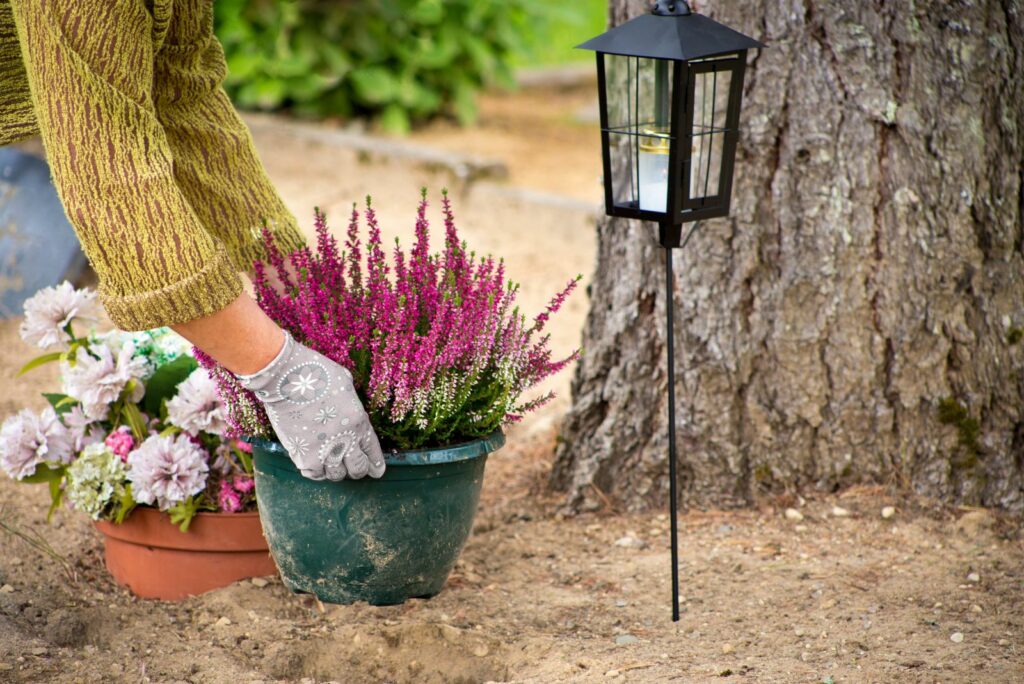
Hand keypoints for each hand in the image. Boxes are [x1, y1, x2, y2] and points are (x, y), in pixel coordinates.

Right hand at [236, 331, 384, 480]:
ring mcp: (325, 451)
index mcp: (359, 422)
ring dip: (336, 470)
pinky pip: (314, 474)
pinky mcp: (304, 457)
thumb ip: (351, 403)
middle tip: (354, 469)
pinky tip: (315, 464)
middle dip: (358, 470)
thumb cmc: (316, 374)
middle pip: (358, 468)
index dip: (375, 464)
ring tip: (332, 463)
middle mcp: (346, 440)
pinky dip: (316, 471)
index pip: (373, 451)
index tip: (377, 471)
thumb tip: (349, 408)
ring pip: (336, 475)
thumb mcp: (346, 385)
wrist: (287, 380)